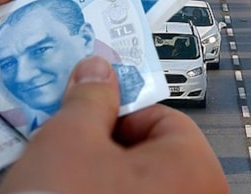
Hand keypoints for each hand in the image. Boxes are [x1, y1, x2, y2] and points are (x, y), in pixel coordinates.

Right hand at [0, 56, 228, 193]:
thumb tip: (99, 70)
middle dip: (100, 148)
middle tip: (62, 149)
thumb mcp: (68, 140)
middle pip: (148, 156)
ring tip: (57, 183)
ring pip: (134, 189)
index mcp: (193, 169)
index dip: (113, 111)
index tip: (80, 115)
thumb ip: (89, 98)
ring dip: (95, 179)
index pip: (160, 117)